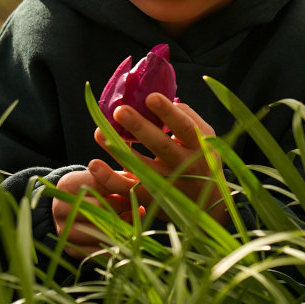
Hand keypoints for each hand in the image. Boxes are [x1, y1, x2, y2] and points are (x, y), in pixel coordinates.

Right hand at [50, 166, 139, 258]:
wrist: (75, 212)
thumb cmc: (95, 191)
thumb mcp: (102, 178)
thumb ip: (116, 177)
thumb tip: (133, 182)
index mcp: (66, 185)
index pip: (96, 184)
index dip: (118, 187)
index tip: (133, 189)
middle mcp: (60, 208)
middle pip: (97, 208)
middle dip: (121, 206)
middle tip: (136, 206)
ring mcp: (64, 230)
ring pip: (98, 232)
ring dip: (122, 227)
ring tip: (135, 219)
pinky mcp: (71, 250)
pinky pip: (98, 251)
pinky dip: (116, 245)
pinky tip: (128, 236)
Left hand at [94, 95, 229, 224]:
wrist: (210, 206)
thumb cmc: (204, 160)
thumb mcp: (206, 138)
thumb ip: (188, 117)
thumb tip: (163, 99)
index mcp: (200, 147)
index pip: (185, 128)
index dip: (168, 113)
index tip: (150, 97)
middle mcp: (184, 166)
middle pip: (161, 146)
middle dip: (139, 127)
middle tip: (119, 110)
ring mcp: (167, 185)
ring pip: (140, 168)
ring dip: (118, 150)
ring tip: (99, 132)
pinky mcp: (150, 200)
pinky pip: (127, 190)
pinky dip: (109, 178)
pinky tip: (95, 164)